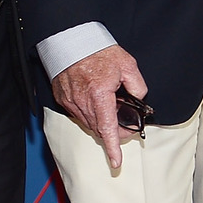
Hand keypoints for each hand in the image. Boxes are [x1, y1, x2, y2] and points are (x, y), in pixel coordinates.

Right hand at [53, 44, 147, 167]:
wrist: (71, 40)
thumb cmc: (98, 50)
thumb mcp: (128, 64)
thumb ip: (138, 85)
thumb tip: (139, 100)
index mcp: (100, 94)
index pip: (108, 128)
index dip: (112, 147)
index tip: (116, 162)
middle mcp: (82, 101)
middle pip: (100, 128)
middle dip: (114, 132)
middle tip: (126, 125)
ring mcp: (70, 101)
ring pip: (89, 123)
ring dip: (102, 122)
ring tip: (111, 108)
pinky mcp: (62, 98)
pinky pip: (78, 114)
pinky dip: (90, 113)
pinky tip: (96, 101)